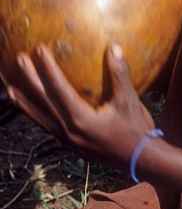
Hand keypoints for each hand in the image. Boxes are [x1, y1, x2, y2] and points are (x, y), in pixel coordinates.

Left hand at [7, 44, 153, 167]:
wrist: (141, 161)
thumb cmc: (137, 130)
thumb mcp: (130, 101)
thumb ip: (120, 75)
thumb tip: (114, 47)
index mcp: (81, 119)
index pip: (59, 89)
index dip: (48, 68)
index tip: (39, 49)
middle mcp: (69, 131)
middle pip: (44, 102)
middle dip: (30, 80)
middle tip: (18, 59)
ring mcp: (67, 140)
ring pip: (40, 118)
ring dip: (24, 102)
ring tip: (9, 88)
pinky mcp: (70, 145)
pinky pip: (47, 126)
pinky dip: (35, 115)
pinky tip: (30, 109)